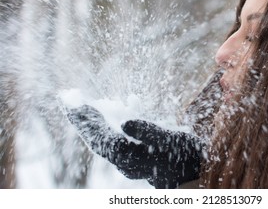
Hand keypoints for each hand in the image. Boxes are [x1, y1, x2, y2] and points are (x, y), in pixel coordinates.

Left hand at [66, 105, 202, 187]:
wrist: (194, 172)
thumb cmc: (184, 156)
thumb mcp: (170, 140)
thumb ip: (148, 131)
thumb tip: (125, 122)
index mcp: (130, 157)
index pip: (100, 137)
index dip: (86, 121)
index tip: (73, 103)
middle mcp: (123, 160)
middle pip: (96, 138)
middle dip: (82, 119)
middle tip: (69, 99)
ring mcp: (127, 158)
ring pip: (103, 138)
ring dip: (92, 121)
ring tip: (82, 104)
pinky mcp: (132, 154)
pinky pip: (112, 137)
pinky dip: (106, 123)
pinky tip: (108, 110)